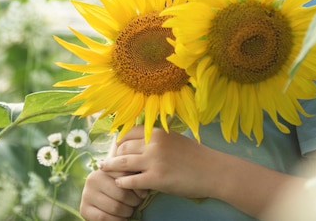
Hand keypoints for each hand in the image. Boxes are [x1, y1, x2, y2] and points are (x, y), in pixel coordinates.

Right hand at [80, 166, 147, 220]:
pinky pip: (104, 218)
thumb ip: (131, 177)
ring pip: (114, 207)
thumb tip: (144, 191)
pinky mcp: (84, 209)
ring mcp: (87, 194)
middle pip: (121, 194)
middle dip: (133, 202)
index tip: (143, 194)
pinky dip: (116, 220)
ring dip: (126, 212)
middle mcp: (92, 179)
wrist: (99, 195)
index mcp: (103, 168)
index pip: (125, 176)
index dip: (137, 188)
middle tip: (136, 204)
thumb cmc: (115, 185)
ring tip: (129, 211)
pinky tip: (122, 219)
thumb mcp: (122, 177)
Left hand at [100, 126, 218, 199]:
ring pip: (123, 163)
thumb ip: (156, 138)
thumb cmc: (194, 155)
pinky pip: (131, 181)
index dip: (118, 140)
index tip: (113, 147)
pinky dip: (122, 183)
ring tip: (104, 170)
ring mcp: (154, 161)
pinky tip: (119, 184)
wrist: (211, 170)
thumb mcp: (173, 138)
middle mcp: (153, 143)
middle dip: (113, 154)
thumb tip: (141, 140)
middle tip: (106, 160)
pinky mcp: (156, 179)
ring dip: (111, 167)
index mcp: (157, 132)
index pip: (128, 132)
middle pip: (123, 147)